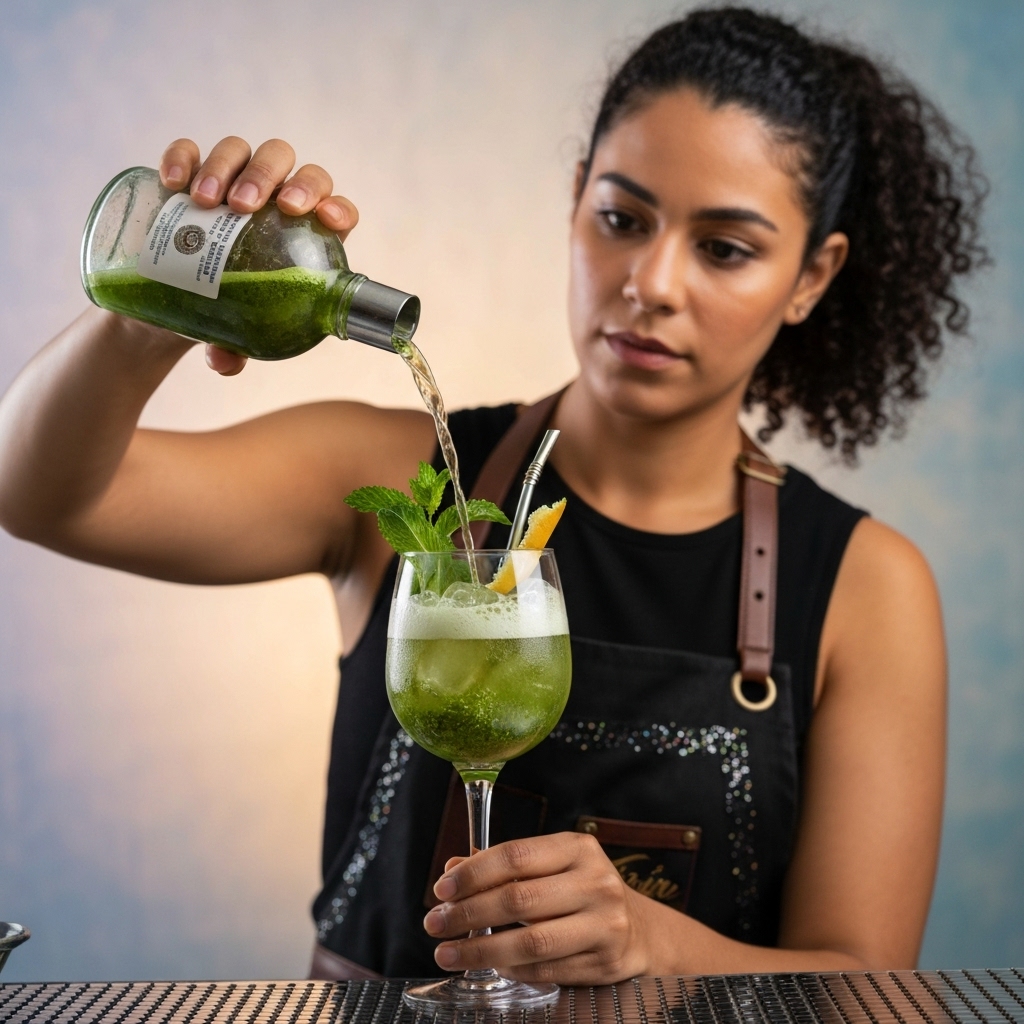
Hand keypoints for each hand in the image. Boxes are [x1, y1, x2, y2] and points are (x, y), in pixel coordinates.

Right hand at [157, 136, 359, 375]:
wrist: (174, 303)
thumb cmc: (226, 315)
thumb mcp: (238, 333)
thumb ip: (237, 347)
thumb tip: (225, 362)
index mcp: (303, 234)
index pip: (332, 205)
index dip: (335, 205)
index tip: (324, 219)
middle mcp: (272, 199)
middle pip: (286, 163)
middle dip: (269, 177)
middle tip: (245, 207)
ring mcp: (231, 182)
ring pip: (241, 151)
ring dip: (226, 167)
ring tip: (207, 203)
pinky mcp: (189, 175)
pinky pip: (189, 152)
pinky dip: (182, 158)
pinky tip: (173, 182)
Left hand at [423, 833, 662, 984]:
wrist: (640, 930)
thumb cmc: (581, 891)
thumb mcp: (551, 866)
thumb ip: (504, 867)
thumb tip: (452, 869)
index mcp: (578, 848)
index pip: (516, 856)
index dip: (473, 873)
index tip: (441, 890)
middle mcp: (595, 882)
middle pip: (519, 899)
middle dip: (468, 914)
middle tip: (434, 924)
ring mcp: (604, 924)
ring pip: (531, 941)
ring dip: (481, 951)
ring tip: (448, 953)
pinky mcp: (605, 962)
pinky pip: (546, 970)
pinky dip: (512, 971)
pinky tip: (491, 967)